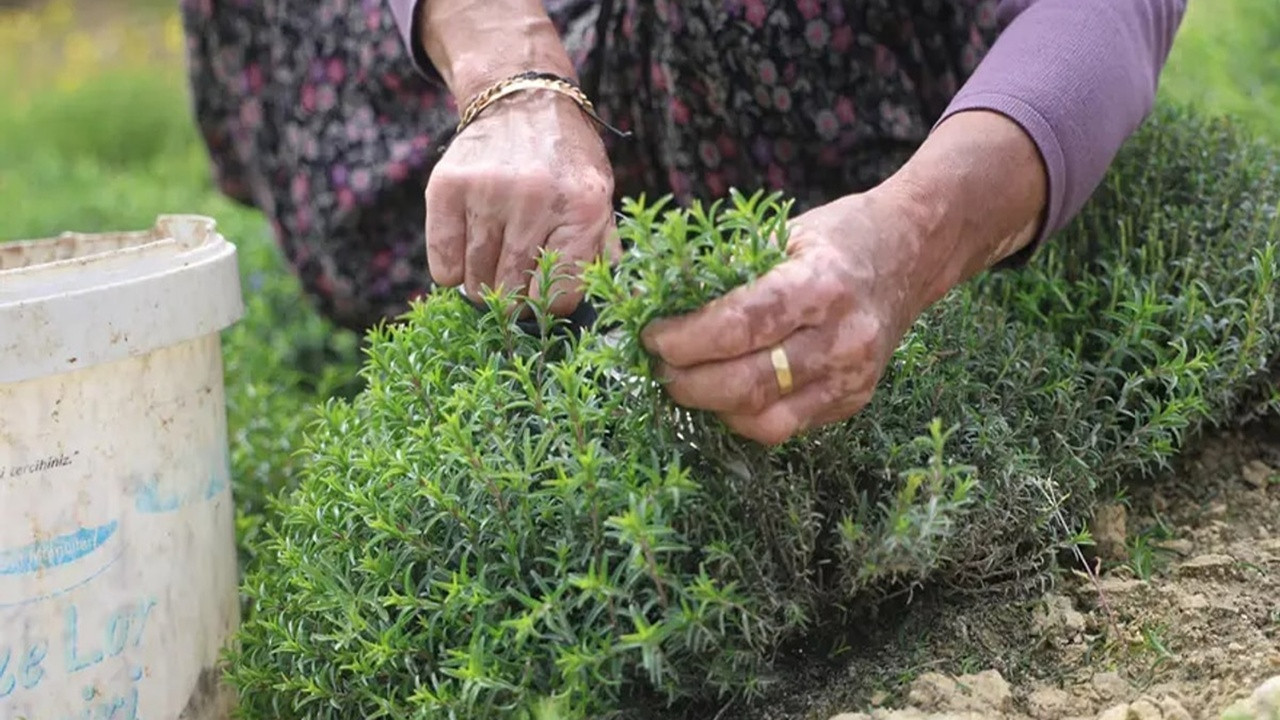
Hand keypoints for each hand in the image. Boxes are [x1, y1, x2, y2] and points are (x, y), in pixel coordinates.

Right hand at [424, 92, 619, 314]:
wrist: (524, 100)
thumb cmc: (566, 162)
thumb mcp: (600, 199)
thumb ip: (603, 252)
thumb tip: (619, 303)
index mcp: (582, 207)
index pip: (560, 296)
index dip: (552, 305)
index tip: (546, 295)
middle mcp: (535, 198)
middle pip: (514, 292)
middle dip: (515, 300)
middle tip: (516, 284)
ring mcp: (488, 191)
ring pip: (477, 281)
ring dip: (483, 286)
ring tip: (493, 266)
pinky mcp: (447, 186)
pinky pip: (444, 262)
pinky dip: (452, 272)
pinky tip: (467, 256)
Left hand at [639, 110, 1048, 445]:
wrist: (912, 255)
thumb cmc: (838, 238)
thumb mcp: (785, 234)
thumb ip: (730, 269)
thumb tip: (654, 295)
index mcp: (819, 285)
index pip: (738, 326)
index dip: (686, 339)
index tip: (654, 336)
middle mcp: (841, 338)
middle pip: (745, 383)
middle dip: (688, 382)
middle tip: (660, 367)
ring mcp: (851, 377)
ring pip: (763, 419)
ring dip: (711, 407)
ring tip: (686, 383)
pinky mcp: (853, 401)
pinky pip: (785, 427)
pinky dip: (744, 416)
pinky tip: (725, 394)